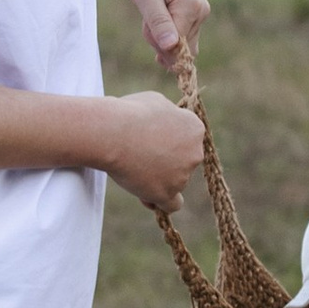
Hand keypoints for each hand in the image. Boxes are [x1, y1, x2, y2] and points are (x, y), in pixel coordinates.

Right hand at [96, 91, 207, 213]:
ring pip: (174, 182)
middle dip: (165, 162)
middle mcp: (195, 153)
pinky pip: (172, 204)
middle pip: (183, 162)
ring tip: (131, 171)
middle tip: (139, 158)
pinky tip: (149, 198)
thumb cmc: (130, 113)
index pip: (187, 140)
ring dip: (157, 180)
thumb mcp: (155, 103)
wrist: (113, 133)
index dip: (170, 142)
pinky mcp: (167, 193)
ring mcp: (182, 175)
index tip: (151, 141)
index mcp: (194, 129)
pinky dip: (162, 202)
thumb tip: (166, 123)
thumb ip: (167, 117)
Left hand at [120, 0, 209, 67]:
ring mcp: (200, 12)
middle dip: (158, 40)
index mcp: (192, 6)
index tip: (145, 24)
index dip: (155, 42)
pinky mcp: (194, 12)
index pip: (176, 46)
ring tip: (150, 10)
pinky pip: (180, 35)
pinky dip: (163, 29)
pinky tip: (155, 14)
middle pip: (180, 48)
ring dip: (159, 34)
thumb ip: (158, 22)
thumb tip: (171, 47)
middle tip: (146, 15)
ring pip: (179, 43)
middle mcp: (201, 11)